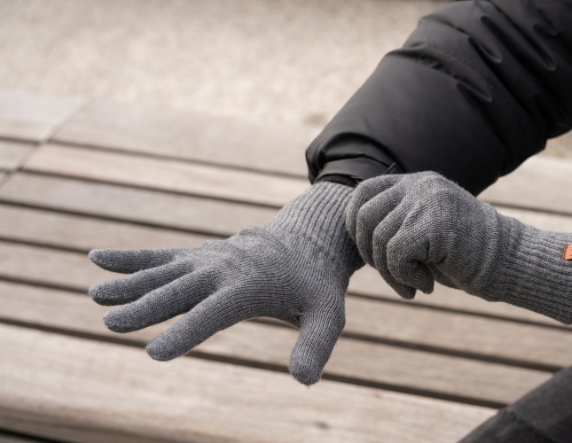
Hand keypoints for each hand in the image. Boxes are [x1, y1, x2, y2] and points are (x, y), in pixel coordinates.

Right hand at [88, 183, 360, 384]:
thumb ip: (316, 345)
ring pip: (164, 272)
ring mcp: (209, 259)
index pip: (214, 313)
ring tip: (97, 296)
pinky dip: (132, 259)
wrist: (309, 240)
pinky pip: (162, 256)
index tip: (155, 354)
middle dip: (147, 308)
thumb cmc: (317, 285)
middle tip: (113, 324)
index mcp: (251, 286)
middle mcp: (224, 269)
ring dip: (131, 283)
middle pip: (180, 291)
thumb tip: (305, 380)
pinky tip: (98, 258)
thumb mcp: (328, 315)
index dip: (185, 332)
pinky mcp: (200, 255)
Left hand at [346, 172, 571, 323]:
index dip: (355, 227)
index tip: (372, 255)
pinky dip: (403, 277)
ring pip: (379, 240)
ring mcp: (427, 201)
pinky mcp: (434, 223)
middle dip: (370, 255)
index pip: (363, 194)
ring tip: (414, 285)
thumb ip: (395, 224)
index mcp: (416, 183)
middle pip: (364, 217)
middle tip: (394, 277)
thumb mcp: (424, 230)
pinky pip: (395, 254)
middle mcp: (420, 185)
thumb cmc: (464, 255)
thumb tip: (353, 235)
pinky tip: (425, 286)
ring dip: (390, 274)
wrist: (509, 262)